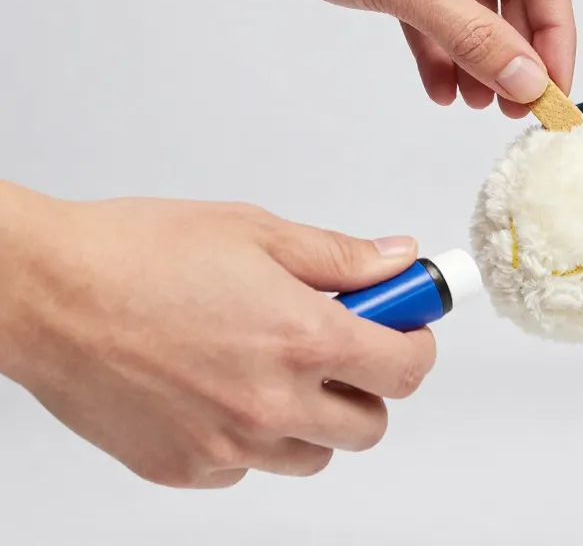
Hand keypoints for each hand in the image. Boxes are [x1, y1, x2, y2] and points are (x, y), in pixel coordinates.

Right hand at [0, 183, 435, 488]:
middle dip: (367, 385)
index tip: (405, 327)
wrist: (48, 295)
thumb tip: (398, 260)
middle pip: (370, 425)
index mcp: (302, 339)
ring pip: (313, 455)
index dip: (415, 344)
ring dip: (314, 417)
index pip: (404, 370)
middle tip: (339, 346)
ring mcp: (227, 446)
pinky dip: (251, 438)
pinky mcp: (184, 469)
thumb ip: (340, 257)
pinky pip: (249, 468)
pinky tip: (220, 389)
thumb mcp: (256, 232)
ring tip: (273, 366)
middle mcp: (272, 404)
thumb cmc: (140, 253)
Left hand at [199, 0, 575, 116]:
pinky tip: (442, 84)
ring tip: (477, 103)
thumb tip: (529, 80)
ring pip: (473, 0)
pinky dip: (438, 42)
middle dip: (512, 49)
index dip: (553, 33)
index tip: (554, 88)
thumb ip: (475, 37)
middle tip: (517, 105)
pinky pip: (435, 2)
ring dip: (475, 52)